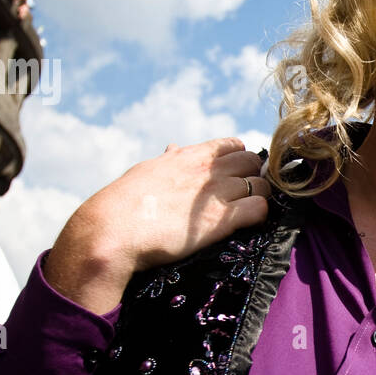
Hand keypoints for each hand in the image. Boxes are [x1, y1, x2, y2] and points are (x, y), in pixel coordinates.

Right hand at [45, 138, 269, 313]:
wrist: (113, 229)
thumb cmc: (123, 203)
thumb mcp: (147, 171)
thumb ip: (168, 161)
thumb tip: (173, 147)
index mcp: (189, 156)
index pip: (233, 145)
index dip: (240, 160)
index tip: (236, 175)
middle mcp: (207, 170)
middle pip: (253, 162)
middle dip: (254, 178)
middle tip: (246, 196)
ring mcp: (216, 193)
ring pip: (262, 185)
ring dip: (260, 197)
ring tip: (249, 212)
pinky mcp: (222, 219)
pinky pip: (259, 208)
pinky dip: (260, 215)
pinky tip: (250, 223)